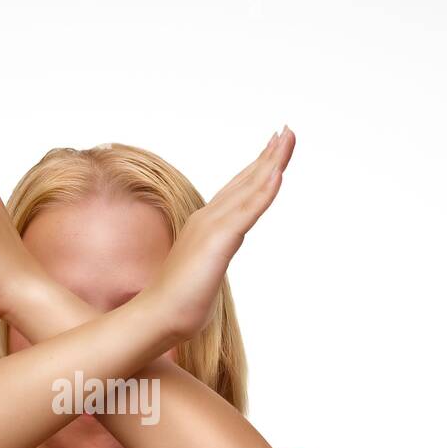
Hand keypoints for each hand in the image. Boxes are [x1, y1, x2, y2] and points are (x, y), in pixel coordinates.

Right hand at [151, 125, 295, 338]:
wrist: (158, 316)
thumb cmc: (178, 303)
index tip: (273, 151)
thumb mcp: (204, 275)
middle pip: (245, 181)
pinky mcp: (219, 241)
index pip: (237, 192)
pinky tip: (278, 172)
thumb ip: (212, 262)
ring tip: (288, 137)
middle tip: (287, 131)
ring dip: (271, 161)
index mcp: (207, 227)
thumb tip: (214, 264)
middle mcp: (209, 219)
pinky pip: (248, 210)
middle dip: (268, 155)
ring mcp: (214, 227)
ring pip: (249, 187)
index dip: (256, 169)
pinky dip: (264, 190)